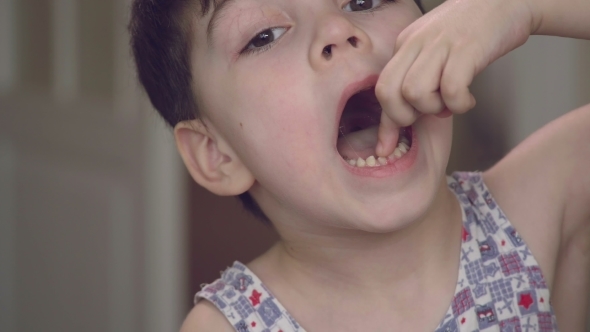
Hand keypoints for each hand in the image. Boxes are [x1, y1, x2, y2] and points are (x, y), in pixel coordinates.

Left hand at [375, 0, 535, 156]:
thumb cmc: (470, 33)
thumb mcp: (433, 54)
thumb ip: (415, 84)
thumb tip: (397, 127)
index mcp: (405, 45)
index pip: (382, 88)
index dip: (386, 122)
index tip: (386, 148)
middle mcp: (416, 43)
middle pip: (388, 91)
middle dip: (404, 116)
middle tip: (429, 113)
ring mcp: (440, 44)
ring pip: (414, 92)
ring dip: (434, 108)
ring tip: (451, 102)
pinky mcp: (467, 48)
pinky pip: (451, 88)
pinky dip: (459, 103)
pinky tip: (469, 98)